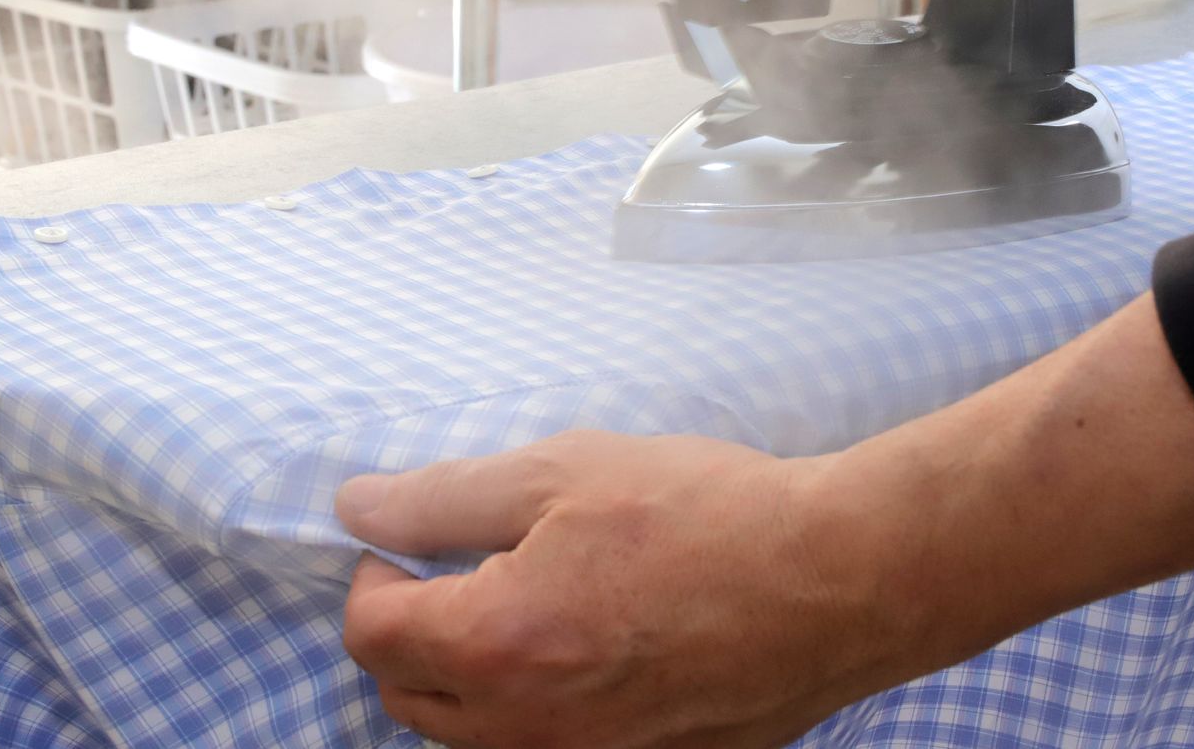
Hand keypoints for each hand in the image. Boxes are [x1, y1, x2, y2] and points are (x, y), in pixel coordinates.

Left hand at [336, 431, 910, 748]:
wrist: (835, 578)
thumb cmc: (703, 512)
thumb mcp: (562, 471)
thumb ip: (444, 497)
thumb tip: (358, 508)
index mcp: (495, 644)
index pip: (371, 633)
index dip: (373, 576)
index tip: (412, 541)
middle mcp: (525, 729)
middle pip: (406, 697)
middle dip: (409, 632)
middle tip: (459, 570)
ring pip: (471, 738)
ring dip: (466, 678)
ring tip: (524, 606)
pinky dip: (534, 710)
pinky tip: (585, 649)